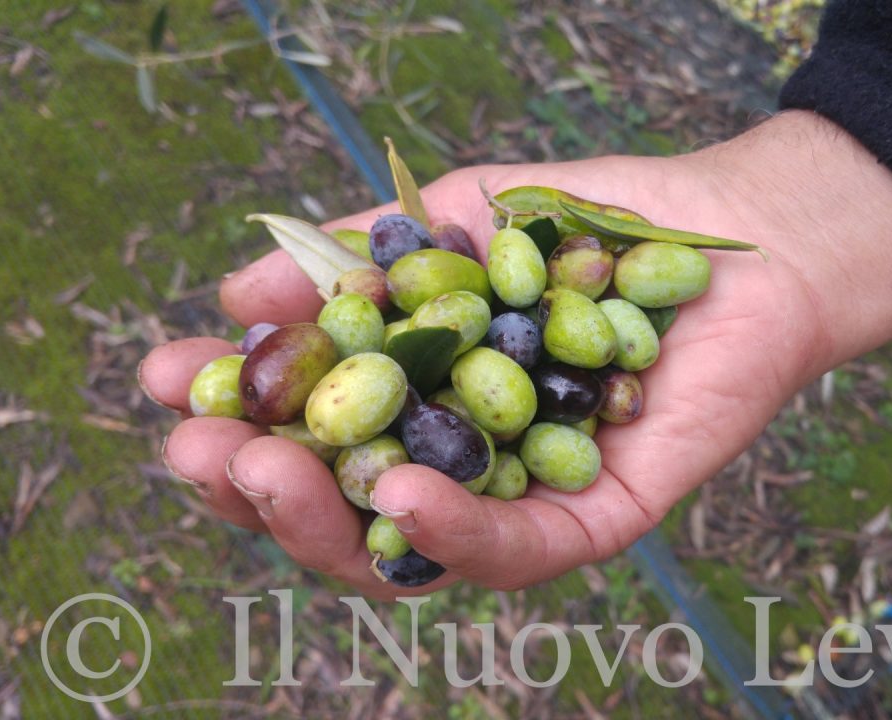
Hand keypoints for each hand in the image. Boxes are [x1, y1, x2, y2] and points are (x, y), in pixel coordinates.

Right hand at [138, 111, 891, 596]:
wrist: (729, 232)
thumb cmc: (590, 226)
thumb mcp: (451, 222)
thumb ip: (352, 260)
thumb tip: (232, 299)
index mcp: (421, 408)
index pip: (310, 438)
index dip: (231, 418)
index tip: (162, 382)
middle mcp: (466, 468)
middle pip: (343, 516)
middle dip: (258, 491)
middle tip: (201, 453)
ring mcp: (530, 500)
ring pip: (414, 554)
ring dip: (327, 523)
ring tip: (265, 472)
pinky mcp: (604, 518)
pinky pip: (520, 547)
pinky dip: (453, 530)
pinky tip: (394, 496)